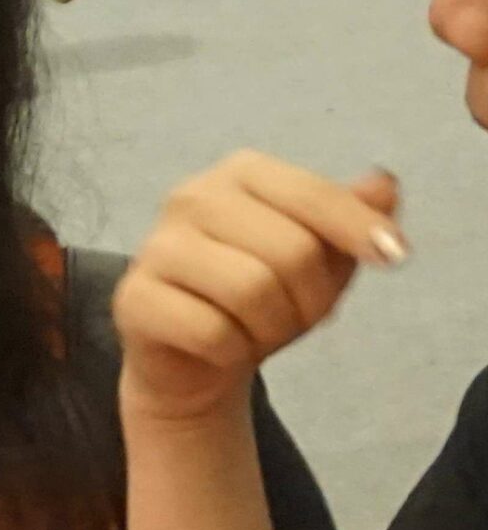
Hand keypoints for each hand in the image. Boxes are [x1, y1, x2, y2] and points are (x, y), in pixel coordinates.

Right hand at [115, 152, 405, 427]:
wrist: (191, 355)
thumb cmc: (260, 296)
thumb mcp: (319, 254)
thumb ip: (351, 216)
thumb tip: (384, 185)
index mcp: (239, 174)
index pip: (313, 195)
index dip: (359, 228)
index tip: (395, 257)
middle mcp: (190, 197)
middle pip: (291, 251)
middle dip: (312, 299)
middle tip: (299, 316)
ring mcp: (155, 247)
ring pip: (252, 291)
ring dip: (273, 327)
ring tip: (260, 330)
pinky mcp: (133, 298)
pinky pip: (212, 332)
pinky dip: (233, 351)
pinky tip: (223, 346)